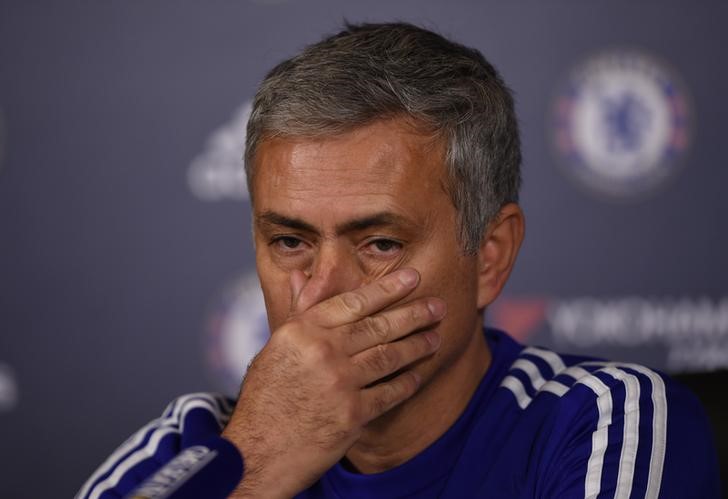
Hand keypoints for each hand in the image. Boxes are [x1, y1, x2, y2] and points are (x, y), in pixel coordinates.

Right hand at [222, 268, 444, 497]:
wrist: (258, 452)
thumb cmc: (265, 397)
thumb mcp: (275, 347)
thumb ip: (297, 311)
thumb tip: (302, 275)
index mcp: (303, 330)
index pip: (354, 301)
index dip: (388, 288)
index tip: (413, 277)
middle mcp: (323, 351)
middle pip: (380, 326)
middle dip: (414, 314)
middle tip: (438, 306)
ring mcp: (340, 383)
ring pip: (390, 356)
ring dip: (418, 346)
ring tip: (435, 337)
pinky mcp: (353, 414)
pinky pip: (390, 392)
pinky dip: (407, 382)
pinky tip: (417, 375)